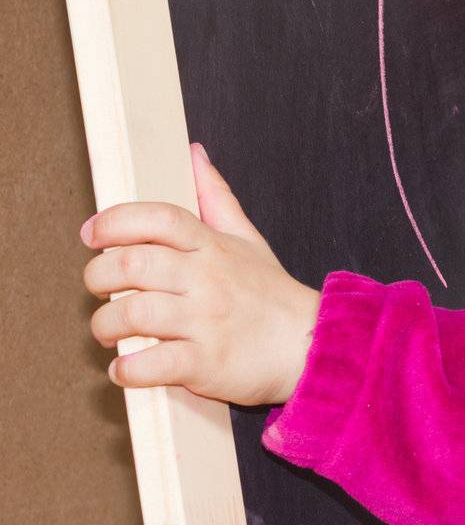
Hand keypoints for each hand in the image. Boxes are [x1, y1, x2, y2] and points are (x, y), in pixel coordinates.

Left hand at [83, 143, 319, 406]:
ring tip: (110, 332)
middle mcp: (207, 280)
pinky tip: (127, 368)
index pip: (158, 218)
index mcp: (212, 248)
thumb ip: (216, 198)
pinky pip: (151, 365)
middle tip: (100, 289)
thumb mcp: (248, 239)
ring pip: (133, 314)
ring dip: (105, 325)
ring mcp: (206, 321)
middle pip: (131, 264)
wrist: (312, 345)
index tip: (93, 234)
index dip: (115, 221)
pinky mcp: (206, 363)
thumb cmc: (271, 296)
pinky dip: (127, 370)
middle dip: (97, 277)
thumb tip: (195, 155)